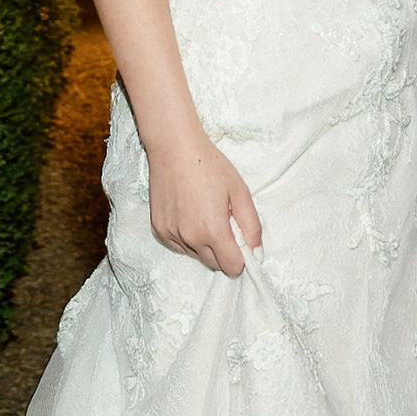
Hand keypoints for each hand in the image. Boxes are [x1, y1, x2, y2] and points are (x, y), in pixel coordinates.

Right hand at [145, 135, 263, 272]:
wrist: (174, 148)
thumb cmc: (209, 165)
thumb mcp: (240, 192)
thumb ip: (252, 226)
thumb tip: (257, 252)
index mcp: (213, 230)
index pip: (232, 267)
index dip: (241, 257)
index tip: (241, 241)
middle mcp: (190, 238)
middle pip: (214, 264)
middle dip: (224, 251)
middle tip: (223, 221)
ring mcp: (171, 234)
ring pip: (196, 255)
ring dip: (204, 244)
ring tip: (204, 212)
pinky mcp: (159, 229)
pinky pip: (179, 246)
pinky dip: (187, 237)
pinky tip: (189, 213)